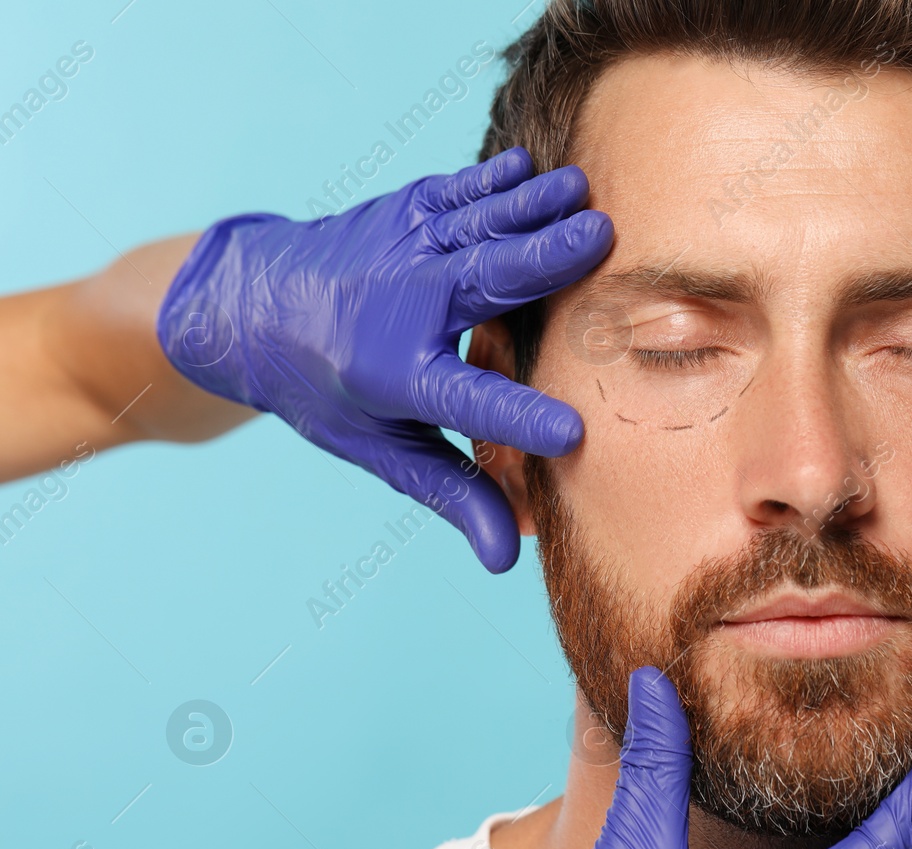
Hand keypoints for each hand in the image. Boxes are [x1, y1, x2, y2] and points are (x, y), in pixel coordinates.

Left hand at [156, 147, 611, 571]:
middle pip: (481, 282)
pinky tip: (532, 168)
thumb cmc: (327, 389)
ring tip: (585, 193)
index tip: (572, 435)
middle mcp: (399, 307)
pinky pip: (454, 192)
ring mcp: (400, 250)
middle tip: (604, 240)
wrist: (249, 306)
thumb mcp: (383, 450)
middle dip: (543, 261)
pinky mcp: (404, 211)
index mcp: (395, 377)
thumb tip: (506, 560)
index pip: (467, 407)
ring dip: (531, 208)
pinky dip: (493, 180)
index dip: (517, 422)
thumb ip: (453, 494)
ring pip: (475, 225)